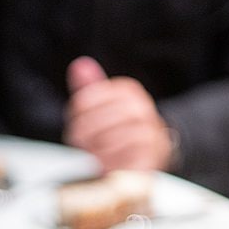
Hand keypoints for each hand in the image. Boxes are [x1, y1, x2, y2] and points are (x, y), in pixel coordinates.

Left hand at [65, 57, 173, 171]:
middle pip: (92, 121)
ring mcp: (148, 131)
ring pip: (104, 140)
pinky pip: (118, 157)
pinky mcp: (150, 154)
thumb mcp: (105, 107)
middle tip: (81, 142)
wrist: (154, 152)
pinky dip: (108, 162)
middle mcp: (140, 108)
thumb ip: (90, 89)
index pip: (85, 99)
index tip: (76, 124)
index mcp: (127, 91)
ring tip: (96, 153)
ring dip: (94, 150)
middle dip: (81, 135)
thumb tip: (79, 65)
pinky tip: (107, 163)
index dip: (74, 115)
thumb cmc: (122, 131)